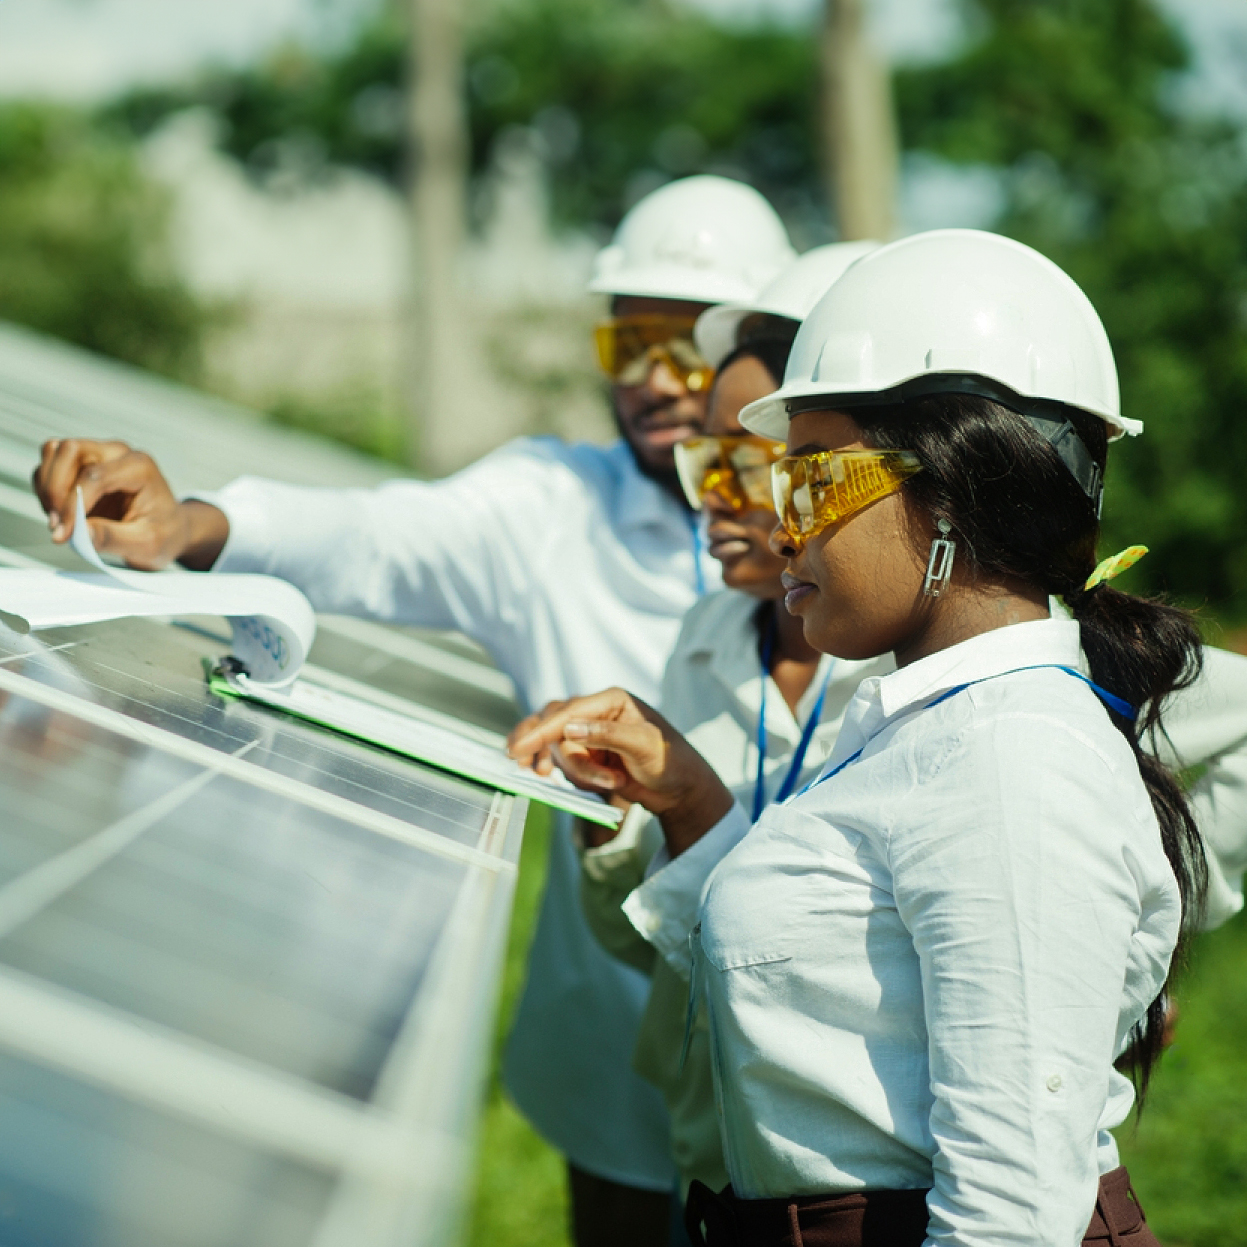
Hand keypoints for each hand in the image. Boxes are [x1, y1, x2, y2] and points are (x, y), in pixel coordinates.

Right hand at [31, 438, 228, 569]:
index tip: (64, 534)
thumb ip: (114, 538)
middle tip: (57, 524)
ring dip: (47, 486)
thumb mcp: (148, 545)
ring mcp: (99, 455)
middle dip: (55, 488)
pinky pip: (50, 466)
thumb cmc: (164, 534)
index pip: (94, 476)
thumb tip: (80, 533)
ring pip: (54, 452)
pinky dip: (45, 488)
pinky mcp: (83, 465)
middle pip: (69, 450)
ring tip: (58, 519)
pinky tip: (59, 514)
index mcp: (140, 467)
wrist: (169, 529)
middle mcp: (118, 453)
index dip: (73, 505)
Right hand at [507, 689, 733, 855]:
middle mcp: (596, 712)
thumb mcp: (643, 746)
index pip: (567, 711)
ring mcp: (589, 734)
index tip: (518, 750)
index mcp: (611, 699)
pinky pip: (564, 763)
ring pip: (558, 749)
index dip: (541, 731)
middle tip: (541, 772)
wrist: (679, 790)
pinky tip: (595, 785)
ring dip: (579, 772)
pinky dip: (573, 777)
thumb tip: (570, 728)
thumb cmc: (670, 761)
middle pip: (554, 726)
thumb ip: (607, 735)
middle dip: (561, 757)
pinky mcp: (586, 754)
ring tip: (611, 785)